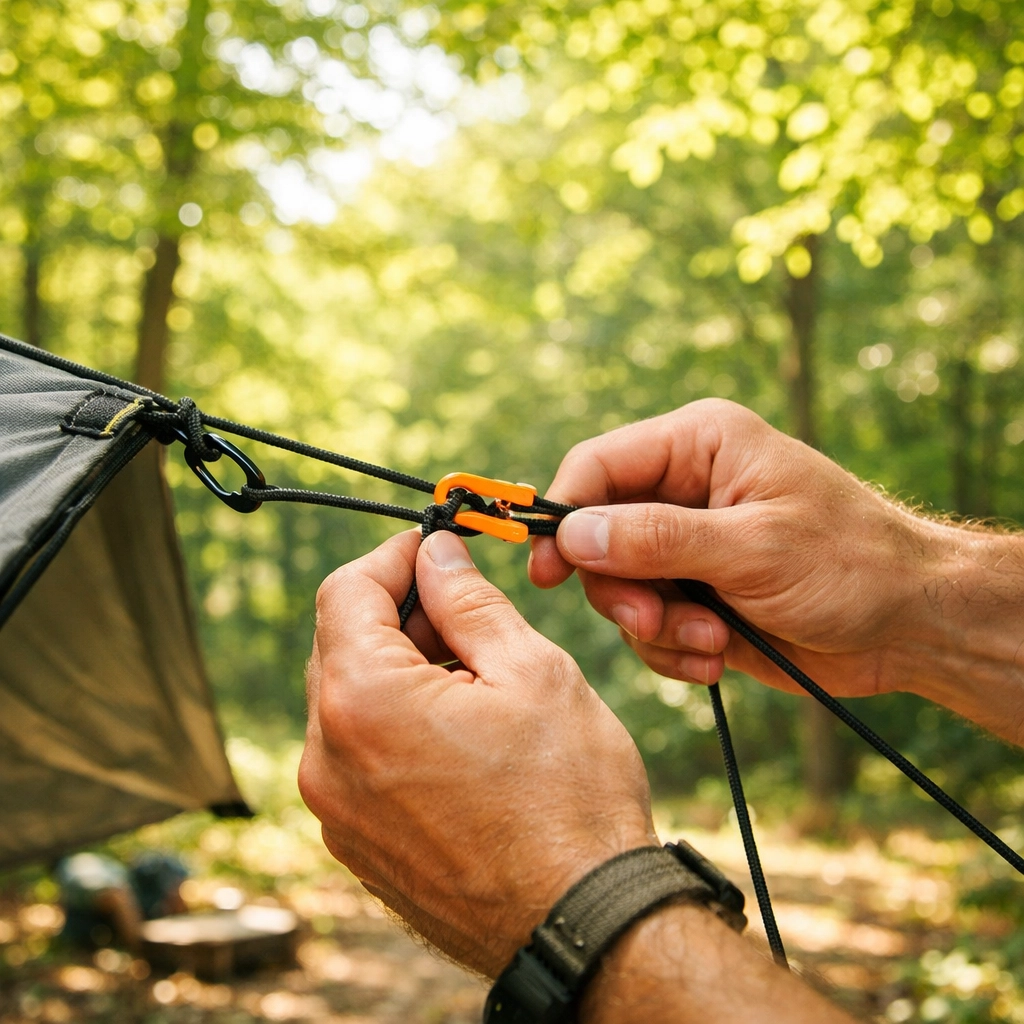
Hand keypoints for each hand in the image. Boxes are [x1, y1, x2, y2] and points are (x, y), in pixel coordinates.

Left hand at [299, 529, 656, 976]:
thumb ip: (469, 603)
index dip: (391, 556)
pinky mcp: (355, 844)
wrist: (581, 925)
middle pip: (339, 645)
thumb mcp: (532, 672)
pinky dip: (393, 722)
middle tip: (459, 601)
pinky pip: (355, 756)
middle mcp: (327, 758)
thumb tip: (437, 557)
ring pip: (347, 701)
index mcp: (363, 702)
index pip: (345, 592)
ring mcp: (335, 810)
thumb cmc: (570, 798)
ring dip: (397, 668)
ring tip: (471, 671)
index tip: (434, 547)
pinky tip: (456, 729)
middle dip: (395, 610)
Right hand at [529, 399, 958, 700]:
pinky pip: (647, 625)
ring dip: (656, 627)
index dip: (563, 514)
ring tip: (712, 642)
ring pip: (618, 588)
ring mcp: (687, 545)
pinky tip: (718, 655)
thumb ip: (658, 539)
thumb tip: (573, 534)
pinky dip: (673, 649)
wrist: (908, 624)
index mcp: (699, 445)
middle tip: (655, 621)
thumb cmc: (850, 563)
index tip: (547, 572)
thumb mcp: (754, 547)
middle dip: (622, 589)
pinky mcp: (695, 594)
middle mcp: (684, 489)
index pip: (598, 465)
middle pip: (598, 534)